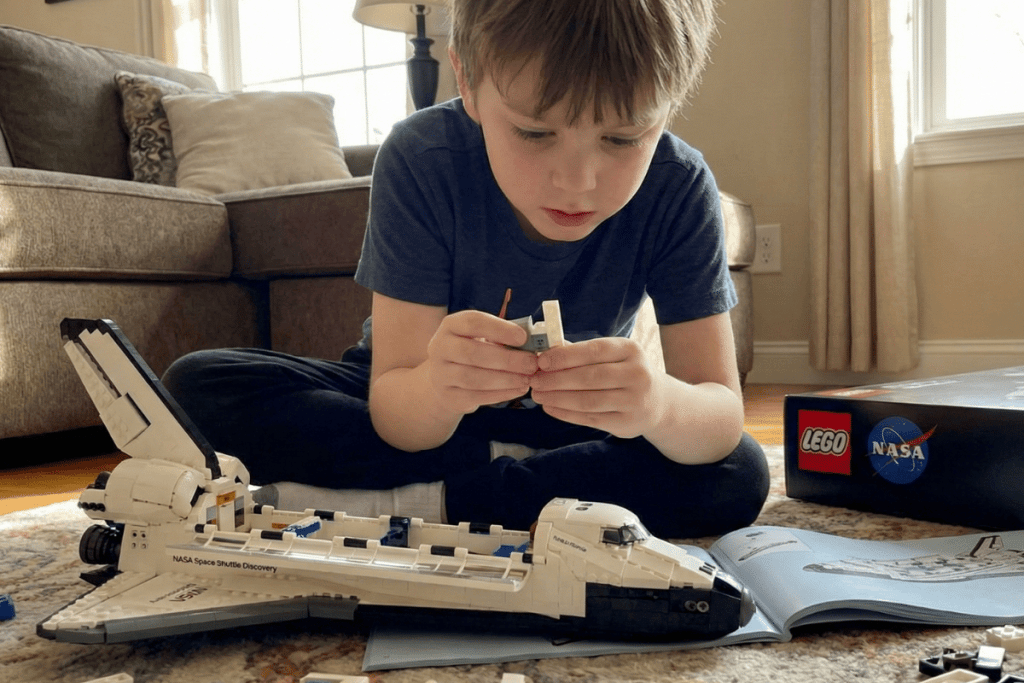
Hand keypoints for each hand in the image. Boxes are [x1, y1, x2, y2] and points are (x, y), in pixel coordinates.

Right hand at [425, 310, 538, 414]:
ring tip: (527, 379)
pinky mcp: (447, 396)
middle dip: (507, 359)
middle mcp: (440, 347)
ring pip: (474, 378)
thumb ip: (502, 337)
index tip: (523, 337)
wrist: (446, 378)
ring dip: (506, 379)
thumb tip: (533, 342)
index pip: (473, 322)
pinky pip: (476, 396)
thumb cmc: (473, 351)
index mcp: (451, 326)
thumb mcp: (481, 337)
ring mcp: (440, 373)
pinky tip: (518, 389)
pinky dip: (500, 394)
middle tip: (532, 364)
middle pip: (473, 353)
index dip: (499, 329)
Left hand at [529, 337, 666, 437]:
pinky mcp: (626, 423)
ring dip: (558, 398)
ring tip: (538, 395)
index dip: (565, 356)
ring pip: (588, 400)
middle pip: (589, 377)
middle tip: (534, 380)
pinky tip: (550, 408)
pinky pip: (590, 418)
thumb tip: (547, 350)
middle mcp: (636, 374)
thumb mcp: (613, 356)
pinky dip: (566, 413)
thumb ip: (582, 353)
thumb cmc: (625, 372)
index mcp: (631, 350)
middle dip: (556, 379)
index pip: (594, 350)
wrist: (659, 402)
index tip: (541, 361)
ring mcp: (634, 401)